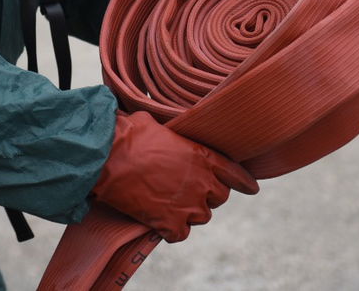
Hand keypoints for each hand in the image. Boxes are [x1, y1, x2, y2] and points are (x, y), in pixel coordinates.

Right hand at [90, 110, 257, 242]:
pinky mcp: (169, 222)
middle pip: (219, 198)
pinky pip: (180, 234)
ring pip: (201, 217)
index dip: (244, 182)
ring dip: (189, 213)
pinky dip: (171, 230)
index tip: (251, 189)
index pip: (234, 172)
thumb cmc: (128, 134)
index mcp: (201, 155)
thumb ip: (170, 132)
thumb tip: (161, 128)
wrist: (106, 157)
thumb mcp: (155, 123)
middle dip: (207, 195)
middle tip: (187, 191)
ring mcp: (187, 204)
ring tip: (169, 204)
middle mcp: (201, 182)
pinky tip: (160, 222)